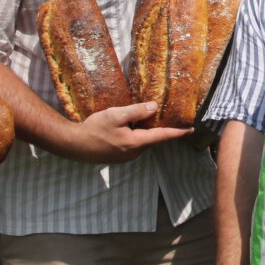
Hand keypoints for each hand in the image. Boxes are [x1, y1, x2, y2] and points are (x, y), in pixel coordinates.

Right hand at [69, 102, 193, 162]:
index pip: (162, 136)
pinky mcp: (118, 156)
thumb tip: (154, 107)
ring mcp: (125, 157)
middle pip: (151, 138)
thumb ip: (136, 111)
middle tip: (162, 113)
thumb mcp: (116, 115)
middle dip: (157, 127)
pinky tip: (127, 125)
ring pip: (141, 141)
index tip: (191, 129)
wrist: (73, 145)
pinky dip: (134, 134)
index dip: (177, 132)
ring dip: (143, 130)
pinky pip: (132, 144)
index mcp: (136, 143)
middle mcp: (133, 153)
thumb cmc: (94, 129)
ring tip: (140, 117)